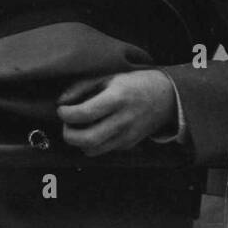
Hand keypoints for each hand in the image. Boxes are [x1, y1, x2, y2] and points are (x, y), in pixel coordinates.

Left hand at [56, 70, 178, 155]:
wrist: (167, 97)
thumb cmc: (132, 83)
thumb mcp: (107, 77)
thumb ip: (81, 87)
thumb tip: (61, 101)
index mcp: (117, 98)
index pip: (85, 113)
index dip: (66, 114)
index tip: (62, 109)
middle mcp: (124, 120)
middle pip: (88, 139)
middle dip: (68, 134)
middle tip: (66, 123)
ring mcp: (128, 135)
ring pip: (94, 150)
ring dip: (78, 142)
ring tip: (77, 127)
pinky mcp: (129, 144)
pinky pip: (104, 150)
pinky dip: (92, 144)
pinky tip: (92, 130)